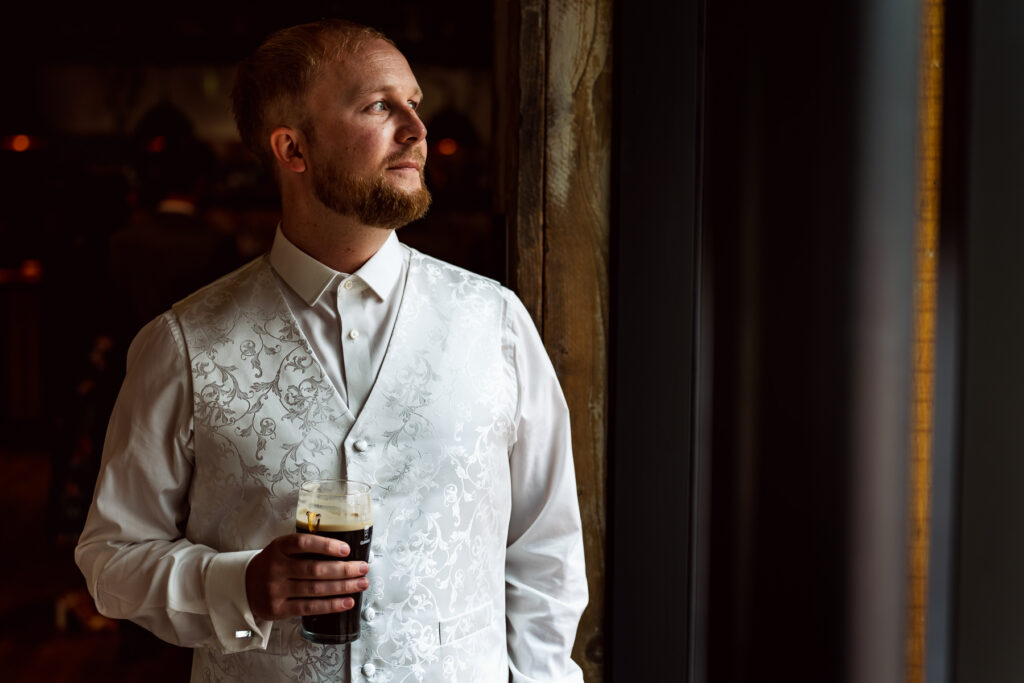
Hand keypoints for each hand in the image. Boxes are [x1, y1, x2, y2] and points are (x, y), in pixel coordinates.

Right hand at [245, 533, 369, 620]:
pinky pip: (309, 608)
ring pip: (315, 589)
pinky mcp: (278, 609)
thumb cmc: (274, 564)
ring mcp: (276, 590)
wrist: (244, 586)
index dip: (326, 545)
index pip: (303, 543)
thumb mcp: (282, 549)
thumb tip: (344, 552)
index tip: (347, 549)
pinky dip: (331, 605)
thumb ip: (305, 548)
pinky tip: (347, 601)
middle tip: (363, 568)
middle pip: (315, 569)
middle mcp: (275, 568)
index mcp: (278, 547)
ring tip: (361, 584)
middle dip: (344, 569)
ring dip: (343, 587)